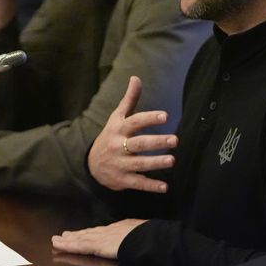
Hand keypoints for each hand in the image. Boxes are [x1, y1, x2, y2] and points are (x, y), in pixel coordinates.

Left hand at [51, 219, 146, 258]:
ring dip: (68, 240)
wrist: (148, 237)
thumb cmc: (149, 235)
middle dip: (75, 235)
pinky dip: (69, 245)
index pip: (100, 231)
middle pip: (88, 233)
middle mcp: (108, 230)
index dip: (89, 232)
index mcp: (119, 228)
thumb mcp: (142, 232)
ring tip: (57, 240)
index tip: (82, 233)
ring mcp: (102, 237)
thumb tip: (137, 237)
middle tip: (63, 235)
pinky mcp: (97, 245)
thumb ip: (135, 235)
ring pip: (80, 239)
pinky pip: (79, 246)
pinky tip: (60, 244)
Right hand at [88, 76, 177, 192]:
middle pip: (138, 144)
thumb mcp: (116, 117)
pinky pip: (138, 183)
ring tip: (172, 161)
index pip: (135, 122)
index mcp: (119, 129)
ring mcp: (120, 164)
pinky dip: (151, 186)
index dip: (149, 118)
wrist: (91, 164)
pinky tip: (165, 187)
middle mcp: (118, 146)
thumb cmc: (110, 136)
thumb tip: (136, 77)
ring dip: (156, 163)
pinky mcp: (122, 180)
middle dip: (156, 142)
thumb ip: (129, 99)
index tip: (165, 116)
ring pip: (139, 164)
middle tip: (175, 140)